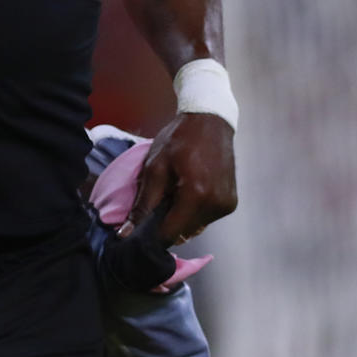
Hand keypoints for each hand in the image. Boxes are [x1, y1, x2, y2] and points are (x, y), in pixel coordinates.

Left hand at [119, 111, 237, 245]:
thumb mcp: (155, 167)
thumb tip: (126, 233)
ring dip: (182, 218)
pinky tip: (190, 192)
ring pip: (195, 227)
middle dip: (167, 223)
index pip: (170, 233)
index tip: (142, 226)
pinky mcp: (231, 203)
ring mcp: (226, 205)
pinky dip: (195, 212)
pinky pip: (207, 219)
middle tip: (160, 201)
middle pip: (183, 233)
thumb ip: (143, 203)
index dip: (153, 234)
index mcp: (196, 195)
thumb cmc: (179, 139)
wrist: (210, 121)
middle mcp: (215, 205)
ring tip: (175, 192)